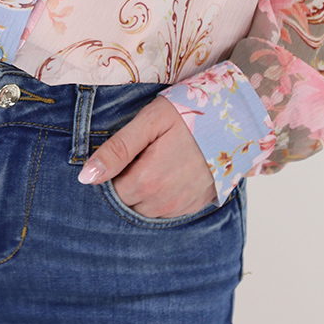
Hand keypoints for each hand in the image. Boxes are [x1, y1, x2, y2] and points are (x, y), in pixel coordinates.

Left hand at [78, 96, 217, 217]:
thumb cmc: (190, 114)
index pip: (111, 191)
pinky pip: (169, 209)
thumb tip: (85, 176)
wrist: (237, 119)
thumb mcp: (149, 122)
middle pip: (128, 203)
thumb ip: (117, 150)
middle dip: (127, 183)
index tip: (126, 152)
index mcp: (147, 181)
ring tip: (157, 160)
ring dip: (145, 192)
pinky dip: (163, 195)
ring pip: (147, 209)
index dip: (113, 171)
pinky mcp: (198, 205)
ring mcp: (182, 206)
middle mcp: (164, 202)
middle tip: (141, 154)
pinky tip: (171, 171)